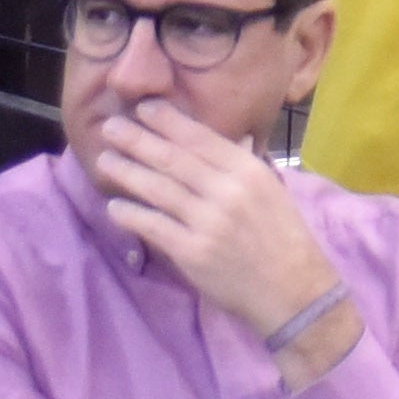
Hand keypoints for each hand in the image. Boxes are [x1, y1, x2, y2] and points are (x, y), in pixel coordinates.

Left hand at [88, 98, 353, 358]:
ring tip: (105, 160)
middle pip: (174, 159)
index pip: (201, 138)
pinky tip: (114, 208)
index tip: (144, 108)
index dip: (169, 122)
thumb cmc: (282, 237)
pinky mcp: (194, 252)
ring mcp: (209, 223)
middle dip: (138, 140)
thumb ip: (241, 165)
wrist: (293, 290)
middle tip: (111, 126)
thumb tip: (217, 141)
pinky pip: (155, 227)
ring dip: (128, 172)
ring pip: (159, 189)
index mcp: (248, 171)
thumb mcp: (270, 191)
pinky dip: (132, 215)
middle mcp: (228, 191)